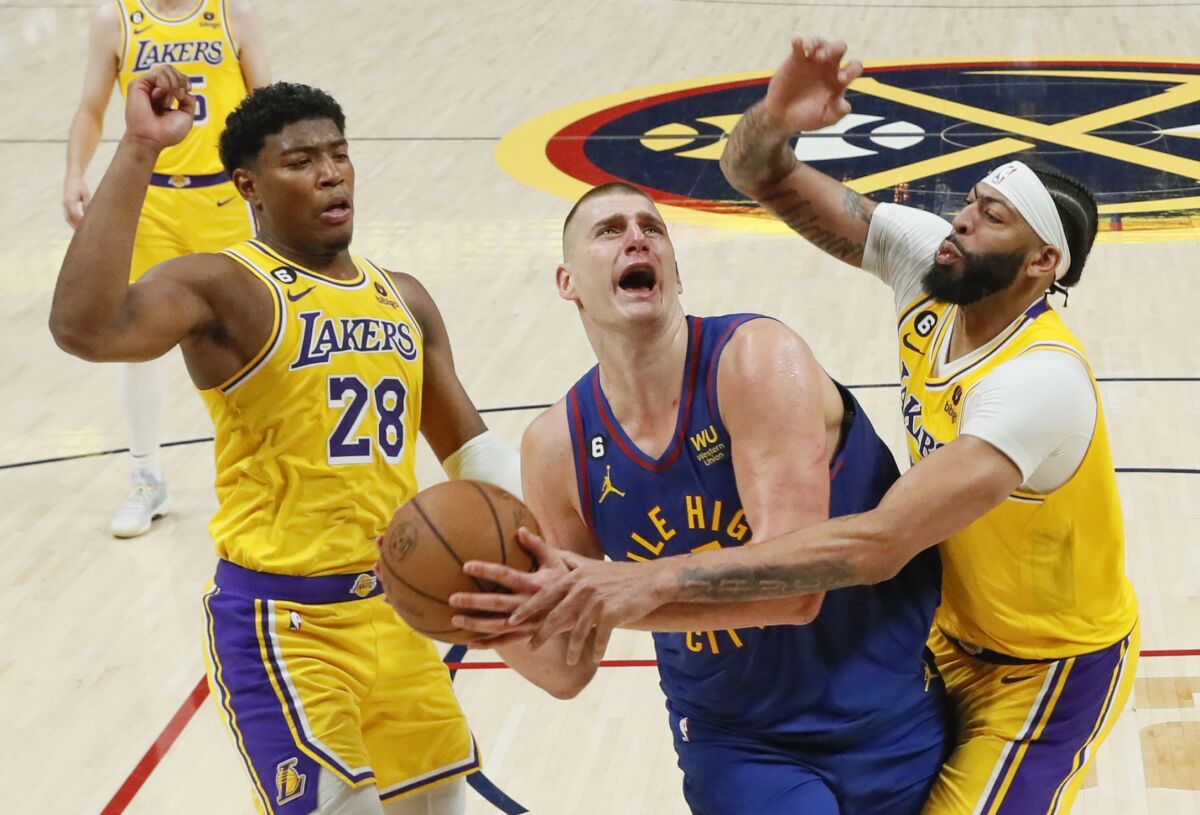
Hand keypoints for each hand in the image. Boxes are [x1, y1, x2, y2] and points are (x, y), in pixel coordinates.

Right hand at [62, 175, 90, 228]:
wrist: (71, 178)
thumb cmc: (80, 185)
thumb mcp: (85, 194)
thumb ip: (87, 203)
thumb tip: (88, 214)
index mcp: (70, 200)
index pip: (75, 214)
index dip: (80, 221)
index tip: (86, 227)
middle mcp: (65, 203)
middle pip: (69, 218)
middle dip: (75, 226)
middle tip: (82, 234)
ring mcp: (64, 204)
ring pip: (67, 218)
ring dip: (73, 225)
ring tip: (80, 232)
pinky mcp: (65, 204)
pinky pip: (67, 215)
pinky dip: (72, 221)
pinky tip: (78, 225)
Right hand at [124, 65, 195, 150]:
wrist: (152, 138)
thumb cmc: (167, 132)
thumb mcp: (186, 115)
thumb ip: (189, 100)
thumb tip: (184, 89)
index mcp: (165, 96)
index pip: (177, 76)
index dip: (185, 81)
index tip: (186, 92)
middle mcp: (155, 89)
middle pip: (171, 69)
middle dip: (181, 80)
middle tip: (179, 95)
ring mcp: (146, 86)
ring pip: (165, 68)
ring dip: (174, 82)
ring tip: (170, 97)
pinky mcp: (138, 84)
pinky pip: (157, 73)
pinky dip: (165, 83)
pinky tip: (161, 94)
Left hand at [448, 527, 577, 647]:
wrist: (591, 610)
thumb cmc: (573, 581)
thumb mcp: (559, 561)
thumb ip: (538, 546)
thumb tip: (520, 530)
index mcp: (535, 584)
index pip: (506, 575)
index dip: (486, 570)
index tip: (466, 566)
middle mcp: (531, 604)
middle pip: (498, 603)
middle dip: (474, 601)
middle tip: (452, 598)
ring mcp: (530, 623)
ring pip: (499, 625)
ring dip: (476, 624)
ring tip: (455, 619)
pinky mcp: (531, 635)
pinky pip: (508, 641)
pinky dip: (489, 644)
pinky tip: (470, 643)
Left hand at [509, 554, 666, 665]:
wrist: (651, 580)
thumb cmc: (619, 574)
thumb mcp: (591, 565)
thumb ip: (568, 563)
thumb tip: (550, 556)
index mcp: (575, 577)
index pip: (544, 595)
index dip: (527, 609)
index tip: (512, 620)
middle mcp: (582, 589)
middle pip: (555, 616)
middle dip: (541, 634)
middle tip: (530, 647)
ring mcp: (597, 602)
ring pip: (577, 632)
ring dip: (573, 650)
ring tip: (570, 661)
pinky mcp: (611, 614)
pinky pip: (599, 638)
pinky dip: (597, 650)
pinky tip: (595, 659)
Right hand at [762, 37, 862, 132]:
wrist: (782, 118)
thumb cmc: (807, 118)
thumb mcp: (824, 119)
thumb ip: (837, 112)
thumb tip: (846, 106)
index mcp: (840, 79)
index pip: (854, 66)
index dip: (851, 70)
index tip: (840, 79)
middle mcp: (828, 66)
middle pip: (839, 47)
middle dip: (834, 49)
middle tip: (823, 58)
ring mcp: (812, 61)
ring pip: (820, 42)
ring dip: (817, 43)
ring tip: (810, 52)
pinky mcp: (796, 59)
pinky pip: (799, 44)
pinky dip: (799, 41)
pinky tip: (797, 42)